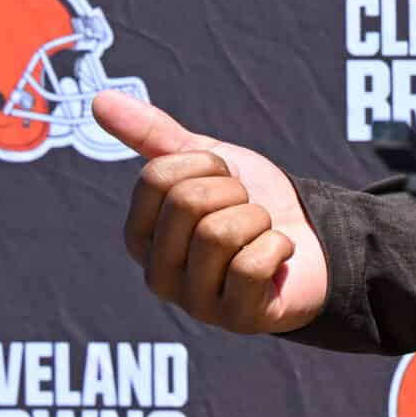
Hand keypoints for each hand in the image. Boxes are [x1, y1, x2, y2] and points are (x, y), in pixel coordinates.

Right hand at [94, 92, 328, 334]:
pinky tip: (279, 258)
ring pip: (221, 232)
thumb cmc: (253, 202)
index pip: (157, 177)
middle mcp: (157, 275)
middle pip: (189, 201)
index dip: (205, 164)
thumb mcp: (207, 162)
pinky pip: (255, 264)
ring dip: (259, 219)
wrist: (316, 239)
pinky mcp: (236, 318)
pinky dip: (280, 247)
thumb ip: (154, 136)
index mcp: (141, 236)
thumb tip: (99, 97)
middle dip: (234, 191)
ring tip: (261, 233)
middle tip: (247, 208)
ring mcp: (194, 303)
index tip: (224, 179)